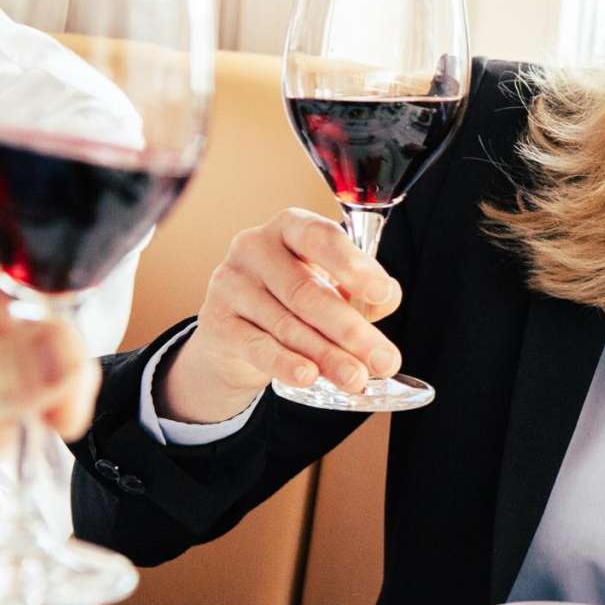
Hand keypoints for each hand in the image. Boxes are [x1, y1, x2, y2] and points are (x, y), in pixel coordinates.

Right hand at [158, 207, 404, 422]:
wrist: (237, 333)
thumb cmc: (293, 299)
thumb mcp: (333, 287)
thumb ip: (364, 292)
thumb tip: (388, 297)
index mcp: (290, 227)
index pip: (322, 238)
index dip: (354, 266)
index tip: (382, 293)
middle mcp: (255, 247)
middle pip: (306, 291)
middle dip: (350, 329)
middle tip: (384, 359)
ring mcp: (231, 283)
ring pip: (286, 324)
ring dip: (327, 356)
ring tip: (356, 377)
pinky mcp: (216, 322)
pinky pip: (257, 347)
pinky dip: (286, 364)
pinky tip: (308, 376)